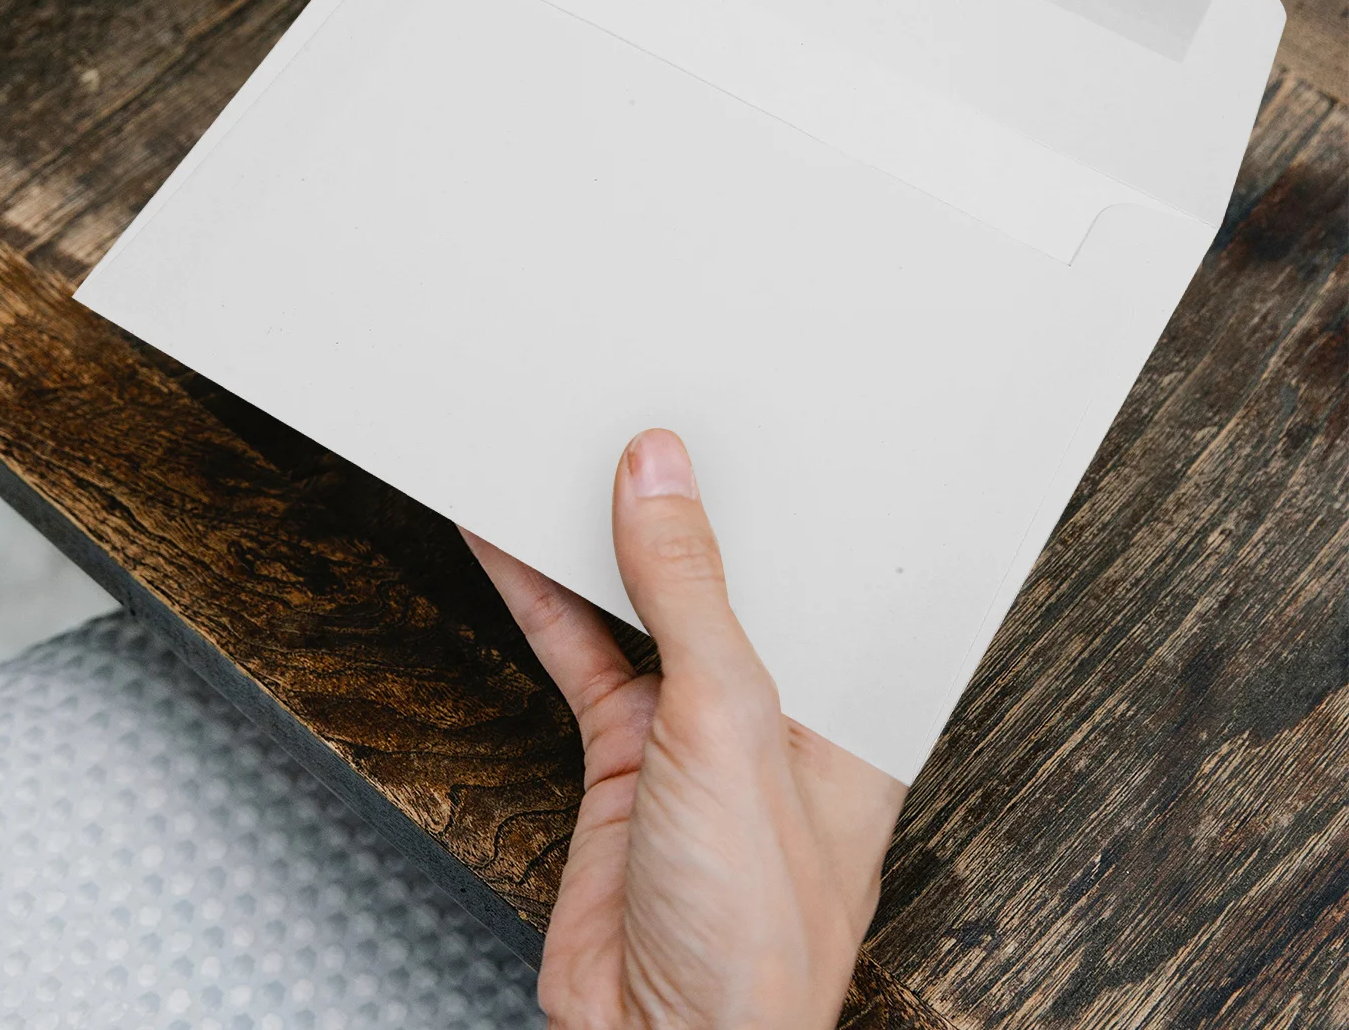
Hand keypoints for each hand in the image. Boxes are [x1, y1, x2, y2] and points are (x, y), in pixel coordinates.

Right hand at [464, 428, 903, 1028]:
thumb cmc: (755, 935)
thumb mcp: (728, 725)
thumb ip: (691, 596)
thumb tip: (662, 482)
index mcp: (844, 699)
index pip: (814, 563)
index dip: (775, 490)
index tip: (727, 422)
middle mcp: (774, 706)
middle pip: (719, 576)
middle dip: (675, 506)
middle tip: (632, 422)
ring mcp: (692, 730)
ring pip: (639, 605)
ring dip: (594, 542)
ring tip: (558, 457)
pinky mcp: (623, 753)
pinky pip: (578, 651)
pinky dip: (541, 597)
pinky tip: (512, 545)